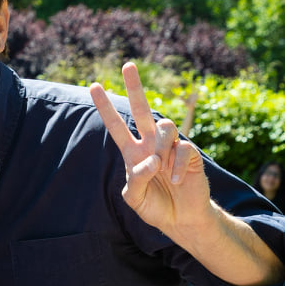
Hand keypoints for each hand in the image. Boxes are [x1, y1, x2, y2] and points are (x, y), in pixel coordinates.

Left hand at [89, 62, 212, 234]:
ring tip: (161, 169)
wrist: (181, 220)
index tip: (94, 86)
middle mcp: (151, 145)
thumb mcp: (135, 199)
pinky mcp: (190, 154)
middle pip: (142, 109)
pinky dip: (177, 165)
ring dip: (161, 148)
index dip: (105, 107)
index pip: (116, 125)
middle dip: (135, 87)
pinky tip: (176, 181)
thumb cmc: (155, 207)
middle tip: (127, 65)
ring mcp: (171, 147)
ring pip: (165, 127)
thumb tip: (152, 160)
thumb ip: (136, 180)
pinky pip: (183, 148)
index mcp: (133, 153)